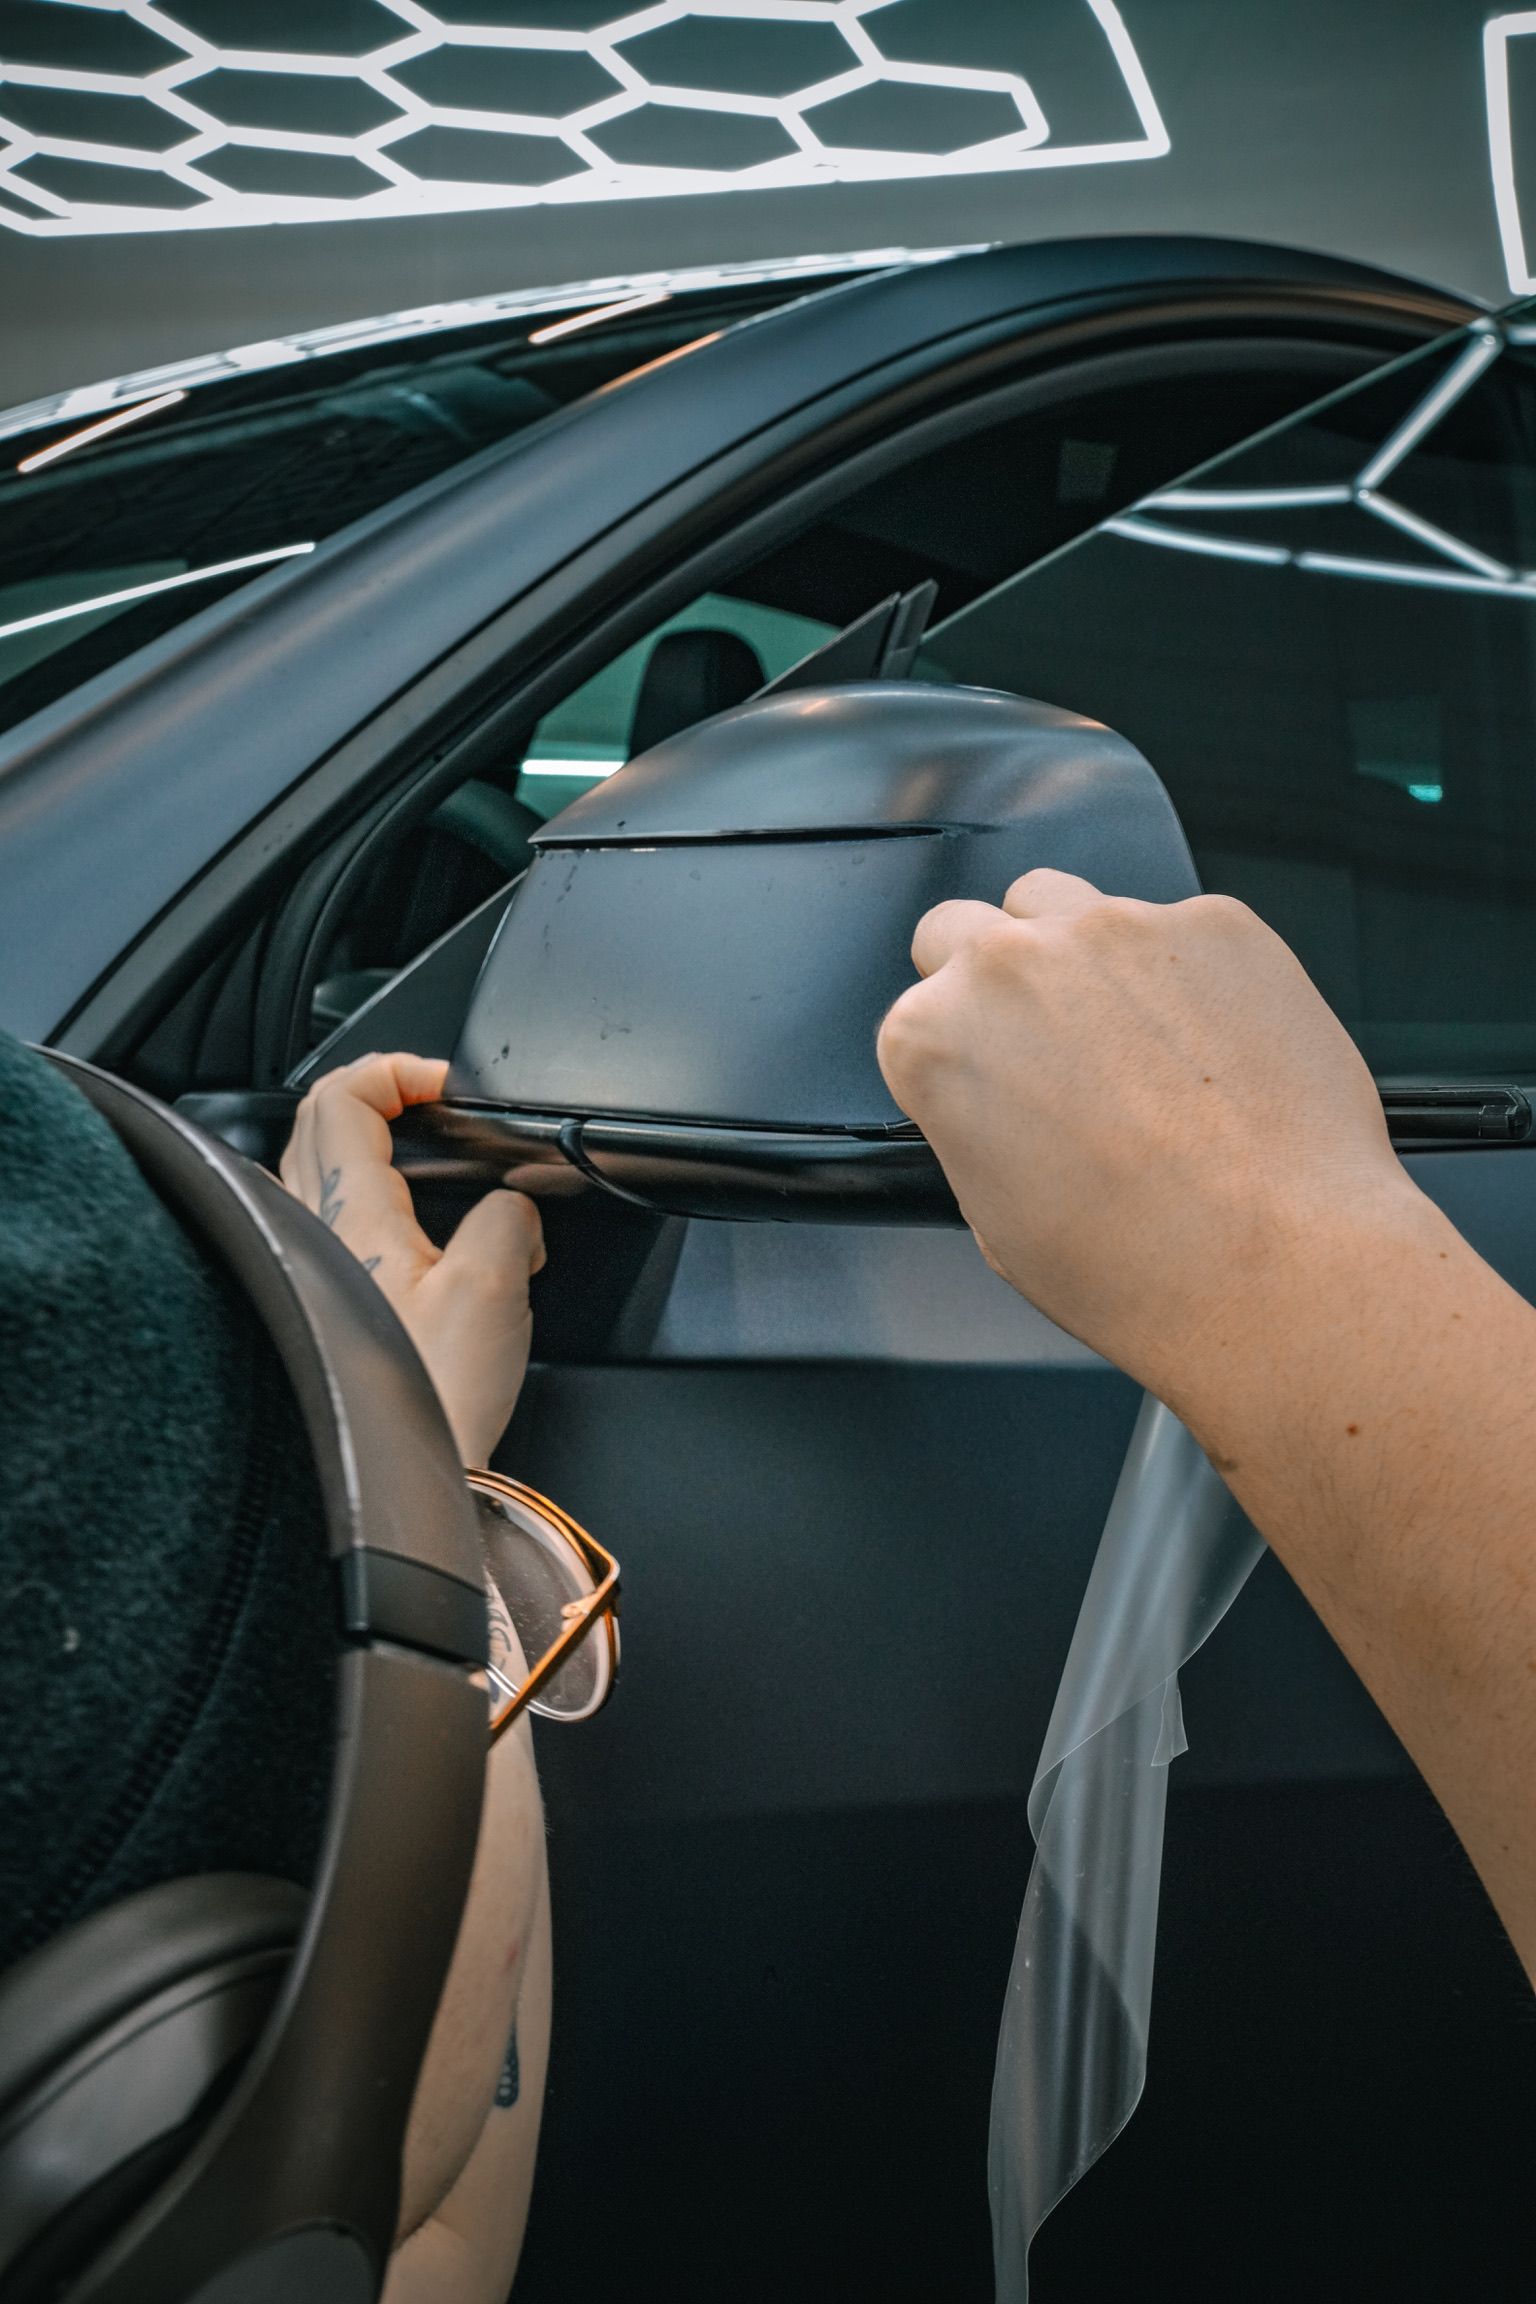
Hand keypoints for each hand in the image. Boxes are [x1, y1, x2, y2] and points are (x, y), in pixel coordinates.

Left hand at [280, 1053, 544, 1468]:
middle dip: (376, 1094)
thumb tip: (515, 1212)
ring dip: (363, 1143)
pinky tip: (408, 1232)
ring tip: (420, 1155)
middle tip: (430, 1103)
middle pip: (317, 1120)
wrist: (395, 1483)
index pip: (345, 1095)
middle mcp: (313, 1231)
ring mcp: (308, 1268)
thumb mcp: (495, 1288)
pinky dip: (365, 1198)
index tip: (446, 1084)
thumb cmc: (431, 1400)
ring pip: (314, 1168)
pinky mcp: (321, 1304)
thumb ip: (509, 1220)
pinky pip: (328, 1222)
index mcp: (352, 1213)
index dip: (397, 1068)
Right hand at [876, 871, 1411, 1405]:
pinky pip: (1181, 928)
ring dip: (1083, 958)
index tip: (996, 1088)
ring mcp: (1117, 929)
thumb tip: (1007, 1105)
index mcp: (937, 1037)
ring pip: (1067, 904)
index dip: (957, 1058)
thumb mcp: (999, 1223)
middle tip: (1048, 1052)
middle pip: (966, 927)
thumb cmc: (1142, 1267)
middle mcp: (1014, 962)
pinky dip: (1189, 975)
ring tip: (1135, 1045)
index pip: (915, 1014)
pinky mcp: (1215, 924)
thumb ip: (978, 1127)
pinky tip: (1215, 1051)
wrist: (1277, 1265)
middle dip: (995, 982)